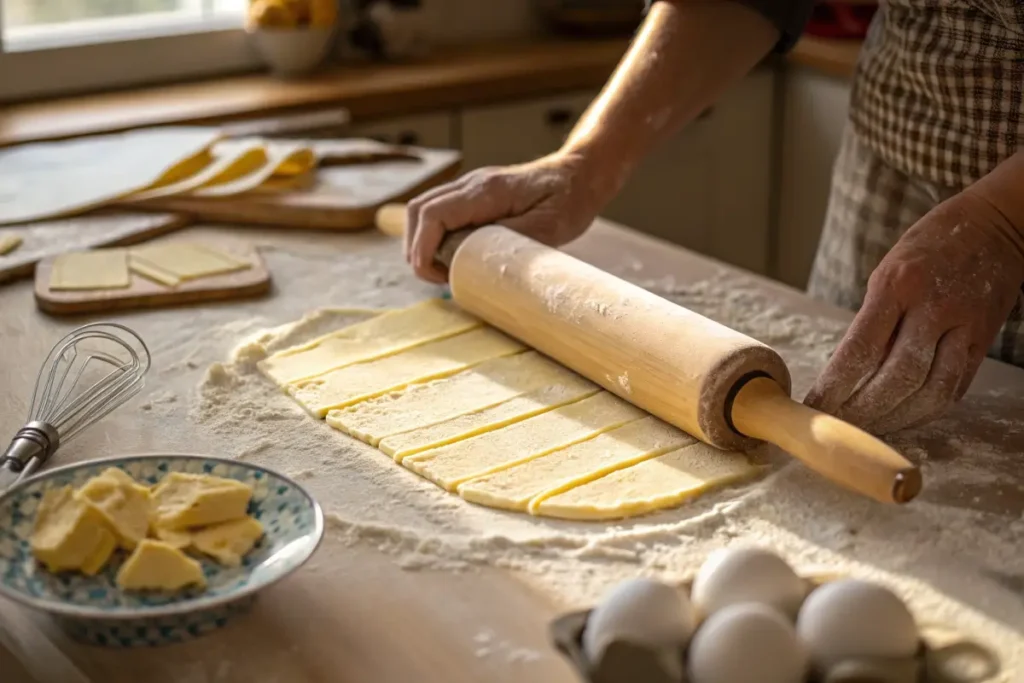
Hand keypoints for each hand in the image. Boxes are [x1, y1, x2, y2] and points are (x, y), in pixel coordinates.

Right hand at [404, 151, 615, 282]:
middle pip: (419, 210)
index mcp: (486, 191)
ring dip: (423, 242)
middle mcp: (471, 184)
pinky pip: (440, 212)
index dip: (422, 248)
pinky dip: (435, 236)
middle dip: (417, 248)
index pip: (433, 214)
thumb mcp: (549, 228)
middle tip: (438, 277)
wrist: (580, 174)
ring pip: (424, 210)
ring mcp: (470, 187)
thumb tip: (476, 263)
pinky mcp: (474, 195)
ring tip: (443, 270)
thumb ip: (511, 242)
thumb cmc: (569, 200)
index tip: (433, 275)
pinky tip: (452, 256)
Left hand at [804, 190, 1023, 433]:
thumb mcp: (886, 271)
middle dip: (863, 411)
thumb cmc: (927, 248)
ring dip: (895, 419)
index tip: (814, 407)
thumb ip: (871, 320)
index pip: (861, 350)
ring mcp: (963, 326)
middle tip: (837, 426)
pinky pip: (953, 388)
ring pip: (929, 391)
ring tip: (866, 429)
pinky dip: (924, 410)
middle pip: (897, 378)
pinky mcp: (982, 342)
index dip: (835, 387)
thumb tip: (844, 374)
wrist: (996, 225)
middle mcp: (932, 307)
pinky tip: (902, 418)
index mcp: (897, 285)